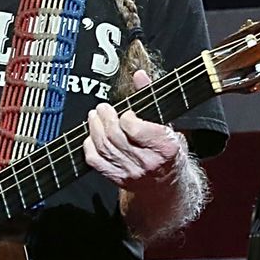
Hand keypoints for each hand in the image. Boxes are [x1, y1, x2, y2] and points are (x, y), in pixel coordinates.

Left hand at [85, 71, 187, 190]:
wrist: (168, 183)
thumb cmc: (169, 151)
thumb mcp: (167, 123)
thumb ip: (151, 98)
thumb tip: (140, 75)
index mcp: (165, 146)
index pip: (135, 129)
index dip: (125, 117)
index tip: (126, 112)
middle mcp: (148, 162)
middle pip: (116, 137)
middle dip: (105, 118)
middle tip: (102, 108)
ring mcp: (131, 173)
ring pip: (104, 147)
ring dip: (95, 128)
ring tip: (94, 117)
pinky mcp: (118, 179)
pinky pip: (96, 162)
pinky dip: (90, 147)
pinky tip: (91, 136)